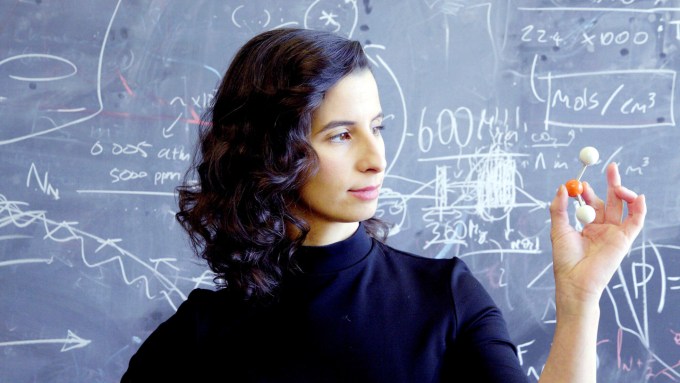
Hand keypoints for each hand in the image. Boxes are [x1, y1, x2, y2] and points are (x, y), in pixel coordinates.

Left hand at [549, 162, 646, 308]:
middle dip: (612, 183)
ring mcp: (614, 233)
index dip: (589, 190)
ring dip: (623, 192)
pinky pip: (635, 221)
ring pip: (623, 207)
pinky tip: (638, 197)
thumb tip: (562, 187)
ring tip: (618, 184)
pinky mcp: (624, 240)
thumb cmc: (565, 258)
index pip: (592, 202)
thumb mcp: (558, 229)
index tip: (581, 182)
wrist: (575, 280)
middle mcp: (602, 227)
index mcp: (587, 225)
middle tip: (612, 166)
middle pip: (611, 200)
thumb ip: (559, 208)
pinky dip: (639, 209)